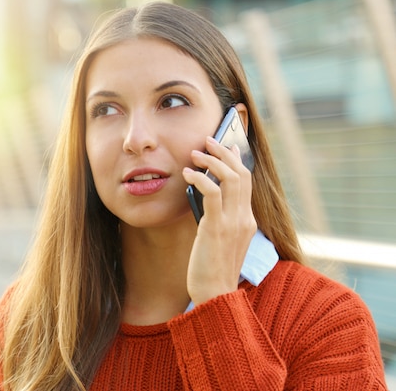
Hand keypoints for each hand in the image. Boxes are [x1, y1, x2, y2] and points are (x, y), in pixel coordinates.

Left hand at [182, 136, 256, 306]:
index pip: (247, 182)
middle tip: (208, 141)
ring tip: (195, 153)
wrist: (214, 294)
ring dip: (212, 161)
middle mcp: (245, 218)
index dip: (237, 161)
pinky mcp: (217, 227)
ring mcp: (233, 222)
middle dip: (224, 153)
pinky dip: (200, 178)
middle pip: (241, 174)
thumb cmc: (211, 268)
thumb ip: (217, 218)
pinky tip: (187, 174)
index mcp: (248, 221)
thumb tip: (203, 196)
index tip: (228, 146)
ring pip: (231, 178)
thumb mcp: (219, 240)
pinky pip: (212, 192)